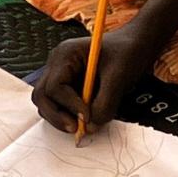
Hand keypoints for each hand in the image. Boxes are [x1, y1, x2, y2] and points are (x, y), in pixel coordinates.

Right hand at [32, 23, 156, 133]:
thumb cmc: (127, 54)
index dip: (69, 104)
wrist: (135, 47)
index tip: (87, 116)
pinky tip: (85, 120)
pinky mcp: (67, 87)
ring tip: (82, 127)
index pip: (54, 86)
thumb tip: (89, 127)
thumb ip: (105, 103)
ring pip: (47, 104)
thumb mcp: (119, 76)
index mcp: (66, 54)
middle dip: (57, 115)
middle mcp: (57, 64)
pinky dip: (68, 116)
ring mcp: (60, 76)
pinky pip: (59, 106)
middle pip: (42, 96)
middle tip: (76, 129)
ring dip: (61, 118)